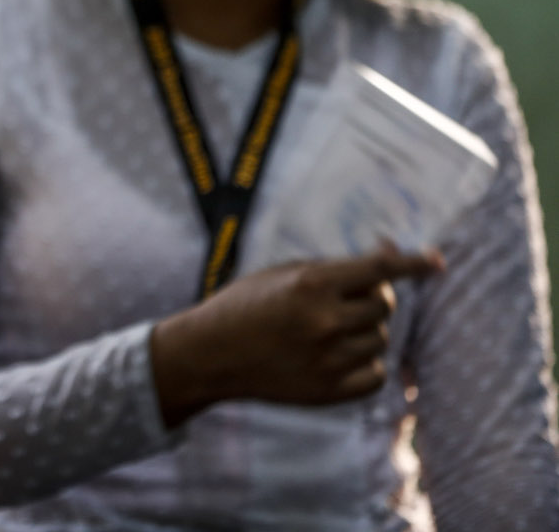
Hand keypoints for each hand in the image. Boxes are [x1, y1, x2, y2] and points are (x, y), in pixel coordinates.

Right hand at [152, 242, 443, 424]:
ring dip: (365, 331)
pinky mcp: (328, 391)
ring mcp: (328, 359)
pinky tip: (340, 355)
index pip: (379, 270)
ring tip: (331, 329)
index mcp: (312, 285)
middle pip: (384, 306)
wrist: (210, 354)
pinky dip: (366, 363)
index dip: (412, 263)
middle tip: (351, 298)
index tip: (436, 262)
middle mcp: (325, 321)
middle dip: (374, 298)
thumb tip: (387, 257)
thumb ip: (333, 268)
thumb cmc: (245, 304)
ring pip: (380, 340)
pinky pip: (374, 374)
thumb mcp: (283, 273)